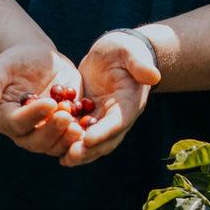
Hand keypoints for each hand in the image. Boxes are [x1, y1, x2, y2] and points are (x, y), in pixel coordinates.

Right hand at [0, 43, 84, 157]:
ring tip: (79, 125)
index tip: (50, 103)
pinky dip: (82, 137)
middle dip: (53, 131)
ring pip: (55, 145)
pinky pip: (72, 140)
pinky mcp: (64, 130)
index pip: (17, 123)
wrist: (39, 61)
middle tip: (67, 117)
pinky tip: (91, 127)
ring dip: (68, 139)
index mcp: (6, 119)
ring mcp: (45, 134)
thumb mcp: (1, 66)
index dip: (33, 116)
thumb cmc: (15, 62)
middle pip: (37, 141)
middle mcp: (24, 132)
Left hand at [61, 31, 160, 167]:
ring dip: (80, 152)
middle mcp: (118, 116)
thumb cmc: (123, 49)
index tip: (88, 139)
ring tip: (65, 160)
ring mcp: (104, 119)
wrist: (113, 53)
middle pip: (106, 139)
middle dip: (90, 149)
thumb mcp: (129, 52)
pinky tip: (55, 149)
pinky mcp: (90, 117)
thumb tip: (154, 75)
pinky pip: (81, 133)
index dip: (104, 132)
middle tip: (72, 156)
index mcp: (129, 103)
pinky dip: (70, 142)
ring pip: (94, 142)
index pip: (118, 121)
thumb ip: (140, 63)